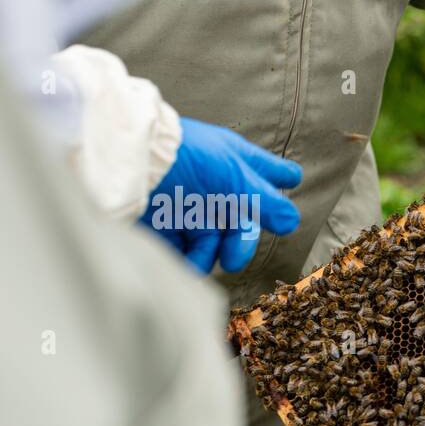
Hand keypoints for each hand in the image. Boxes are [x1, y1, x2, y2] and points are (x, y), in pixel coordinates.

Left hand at [143, 117, 302, 273]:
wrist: (131, 166)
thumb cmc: (188, 160)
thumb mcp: (236, 179)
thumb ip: (267, 203)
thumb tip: (292, 223)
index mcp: (237, 165)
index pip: (269, 172)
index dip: (282, 179)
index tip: (291, 183)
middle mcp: (217, 187)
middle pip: (243, 221)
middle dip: (241, 243)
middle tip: (233, 259)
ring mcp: (192, 207)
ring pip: (216, 241)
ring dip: (212, 255)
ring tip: (201, 264)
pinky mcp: (167, 226)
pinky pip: (187, 250)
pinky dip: (190, 261)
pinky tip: (186, 265)